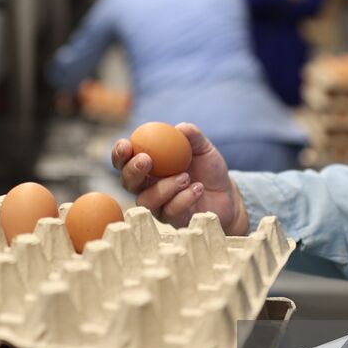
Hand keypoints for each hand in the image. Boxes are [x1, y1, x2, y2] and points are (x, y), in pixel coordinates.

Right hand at [111, 123, 248, 234]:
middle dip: (132, 171)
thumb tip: (179, 128)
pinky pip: (170, 211)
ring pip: (146, 200)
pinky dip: (184, 198)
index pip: (126, 160)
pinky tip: (198, 188)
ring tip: (186, 177)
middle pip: (127, 182)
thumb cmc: (208, 169)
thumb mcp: (203, 148)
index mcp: (150, 166)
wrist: (227, 194)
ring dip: (164, 187)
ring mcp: (159, 205)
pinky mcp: (173, 220)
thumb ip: (192, 136)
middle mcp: (148, 186)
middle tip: (147, 160)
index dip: (120, 153)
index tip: (126, 145)